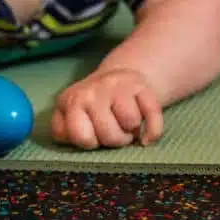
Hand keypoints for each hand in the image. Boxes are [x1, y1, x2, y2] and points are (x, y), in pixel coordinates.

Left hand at [50, 68, 164, 149]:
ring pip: (131, 122)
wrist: (117, 78)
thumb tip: (78, 141)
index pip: (81, 136)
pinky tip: (145, 135)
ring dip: (131, 130)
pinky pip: (153, 114)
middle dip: (114, 139)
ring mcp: (116, 85)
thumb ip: (65, 132)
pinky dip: (153, 130)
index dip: (91, 142)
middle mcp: (92, 90)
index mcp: (69, 102)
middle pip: (110, 135)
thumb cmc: (91, 109)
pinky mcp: (140, 85)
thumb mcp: (69, 118)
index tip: (93, 135)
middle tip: (112, 129)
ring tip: (124, 123)